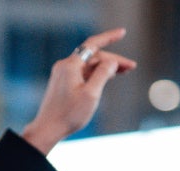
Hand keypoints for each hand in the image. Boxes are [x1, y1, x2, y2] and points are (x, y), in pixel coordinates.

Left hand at [21, 27, 136, 155]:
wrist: (47, 130)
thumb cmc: (68, 115)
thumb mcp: (91, 94)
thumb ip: (103, 74)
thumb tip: (111, 61)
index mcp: (70, 65)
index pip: (93, 44)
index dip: (109, 37)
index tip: (123, 33)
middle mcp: (65, 66)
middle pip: (93, 56)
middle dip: (113, 60)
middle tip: (131, 66)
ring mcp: (63, 75)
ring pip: (89, 65)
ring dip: (106, 67)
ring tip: (124, 71)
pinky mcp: (63, 83)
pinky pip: (83, 73)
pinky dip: (96, 74)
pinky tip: (107, 77)